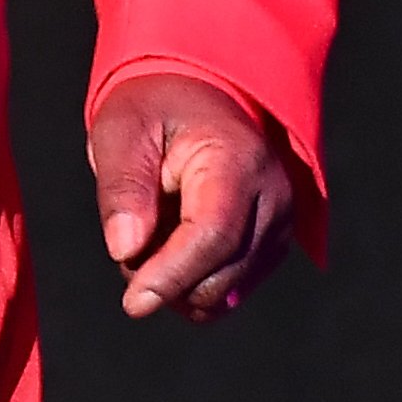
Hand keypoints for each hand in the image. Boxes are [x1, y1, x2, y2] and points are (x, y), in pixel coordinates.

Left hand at [88, 71, 301, 322]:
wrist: (195, 98)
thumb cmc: (153, 110)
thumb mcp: (120, 131)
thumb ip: (122, 187)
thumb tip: (125, 249)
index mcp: (238, 160)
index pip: (213, 235)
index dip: (172, 275)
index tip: (133, 302)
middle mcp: (274, 196)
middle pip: (221, 274)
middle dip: (164, 279)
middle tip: (127, 242)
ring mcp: (280, 225)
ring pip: (224, 293)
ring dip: (175, 285)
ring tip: (151, 235)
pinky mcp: (273, 247)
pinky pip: (228, 294)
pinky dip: (192, 286)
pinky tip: (171, 252)